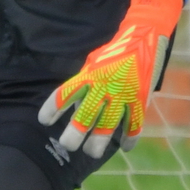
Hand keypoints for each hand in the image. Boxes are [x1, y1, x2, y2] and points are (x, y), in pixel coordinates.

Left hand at [39, 0, 183, 158]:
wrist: (145, 37)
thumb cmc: (116, 51)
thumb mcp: (95, 63)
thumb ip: (85, 83)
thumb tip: (77, 107)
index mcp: (90, 75)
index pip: (65, 94)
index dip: (53, 108)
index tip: (44, 121)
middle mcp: (104, 86)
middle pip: (86, 115)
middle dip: (75, 133)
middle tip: (68, 145)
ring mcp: (123, 94)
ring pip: (109, 124)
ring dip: (99, 140)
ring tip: (92, 152)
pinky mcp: (140, 99)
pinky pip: (134, 123)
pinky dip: (130, 137)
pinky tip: (125, 147)